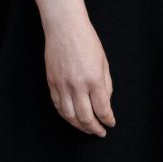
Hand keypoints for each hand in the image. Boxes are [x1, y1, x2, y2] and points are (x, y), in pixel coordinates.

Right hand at [42, 15, 114, 135]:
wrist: (65, 29)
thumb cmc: (87, 42)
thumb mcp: (104, 63)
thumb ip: (106, 85)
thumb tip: (105, 103)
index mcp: (94, 80)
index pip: (102, 109)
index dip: (107, 119)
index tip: (110, 123)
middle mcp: (77, 85)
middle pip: (85, 117)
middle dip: (94, 128)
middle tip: (100, 132)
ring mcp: (62, 85)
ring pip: (69, 115)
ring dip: (78, 126)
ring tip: (87, 129)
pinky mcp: (51, 83)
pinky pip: (58, 105)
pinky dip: (65, 115)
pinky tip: (72, 118)